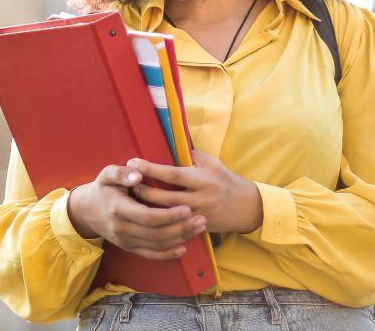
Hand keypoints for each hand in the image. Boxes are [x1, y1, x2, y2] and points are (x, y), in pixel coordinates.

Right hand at [66, 163, 207, 260]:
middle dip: (181, 228)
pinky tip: (183, 247)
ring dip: (180, 238)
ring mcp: (125, 241)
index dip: (168, 215)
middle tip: (201, 219)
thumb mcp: (107, 174)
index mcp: (118, 209)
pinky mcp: (129, 247)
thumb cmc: (102, 188)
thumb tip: (138, 174)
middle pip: (156, 234)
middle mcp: (122, 229)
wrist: (87, 211)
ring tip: (199, 228)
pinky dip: (168, 254)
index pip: (147, 217)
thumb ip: (121, 173)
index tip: (187, 208)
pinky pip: (150, 255)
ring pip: (156, 245)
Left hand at [127, 150, 263, 234]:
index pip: (172, 174)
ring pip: (167, 214)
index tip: (133, 162)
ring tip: (132, 200)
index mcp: (202, 179)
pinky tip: (146, 217)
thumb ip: (192, 156)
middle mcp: (200, 198)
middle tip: (127, 184)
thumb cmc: (227, 181)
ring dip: (148, 207)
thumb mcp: (213, 163)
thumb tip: (169, 147)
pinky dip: (159, 222)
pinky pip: (175, 227)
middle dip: (144, 191)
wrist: (247, 207)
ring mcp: (198, 216)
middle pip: (165, 197)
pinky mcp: (198, 228)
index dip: (151, 168)